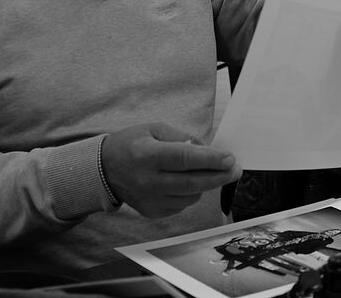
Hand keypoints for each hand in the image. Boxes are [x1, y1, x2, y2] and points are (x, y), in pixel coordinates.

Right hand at [101, 123, 241, 217]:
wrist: (105, 170)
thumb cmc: (132, 144)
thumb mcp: (155, 128)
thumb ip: (182, 138)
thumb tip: (207, 150)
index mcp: (147, 156)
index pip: (185, 159)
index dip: (211, 160)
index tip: (230, 158)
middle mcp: (147, 181)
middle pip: (192, 183)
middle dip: (219, 176)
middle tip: (236, 169)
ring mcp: (149, 200)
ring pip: (190, 197)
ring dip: (206, 185)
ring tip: (208, 172)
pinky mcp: (152, 212)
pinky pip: (182, 205)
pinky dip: (191, 194)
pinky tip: (187, 182)